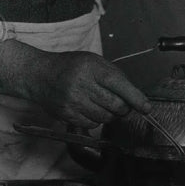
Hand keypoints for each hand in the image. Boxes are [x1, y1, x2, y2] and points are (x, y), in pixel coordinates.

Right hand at [26, 48, 150, 127]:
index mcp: (90, 67)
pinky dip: (95, 119)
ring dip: (109, 114)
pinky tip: (88, 108)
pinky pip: (92, 124)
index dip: (136, 98)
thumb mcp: (92, 61)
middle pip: (116, 106)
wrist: (38, 75)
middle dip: (123, 108)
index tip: (146, 107)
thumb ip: (114, 76)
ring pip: (106, 118)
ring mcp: (73, 101)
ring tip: (98, 102)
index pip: (119, 85)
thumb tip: (135, 97)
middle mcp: (81, 84)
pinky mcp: (67, 114)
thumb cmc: (68, 66)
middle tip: (120, 104)